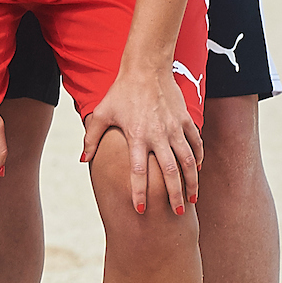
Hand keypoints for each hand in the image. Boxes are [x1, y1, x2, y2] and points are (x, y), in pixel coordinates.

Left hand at [82, 64, 202, 214]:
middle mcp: (158, 135)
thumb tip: (83, 159)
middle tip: (176, 213)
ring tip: (192, 200)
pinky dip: (198, 159)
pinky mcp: (186, 120)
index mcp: (136, 136)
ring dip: (191, 183)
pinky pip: (196, 144)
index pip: (138, 171)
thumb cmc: (120, 92)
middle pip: (170, 172)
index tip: (140, 209)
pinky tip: (197, 171)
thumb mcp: (101, 113)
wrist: (146, 69)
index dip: (139, 192)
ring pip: (188, 161)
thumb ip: (91, 138)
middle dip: (174, 195)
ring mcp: (175, 128)